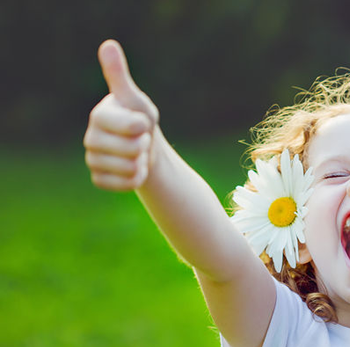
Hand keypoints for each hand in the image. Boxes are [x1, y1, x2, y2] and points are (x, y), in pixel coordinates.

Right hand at [84, 40, 159, 190]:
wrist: (143, 149)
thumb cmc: (140, 119)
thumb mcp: (135, 98)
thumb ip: (119, 76)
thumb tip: (107, 44)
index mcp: (99, 115)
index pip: (130, 126)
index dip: (143, 127)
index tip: (142, 123)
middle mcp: (90, 137)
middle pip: (131, 149)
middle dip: (144, 145)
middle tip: (140, 138)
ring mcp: (92, 159)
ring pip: (128, 168)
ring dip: (141, 162)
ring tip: (136, 153)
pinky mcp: (98, 178)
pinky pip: (123, 184)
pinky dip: (135, 178)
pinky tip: (133, 168)